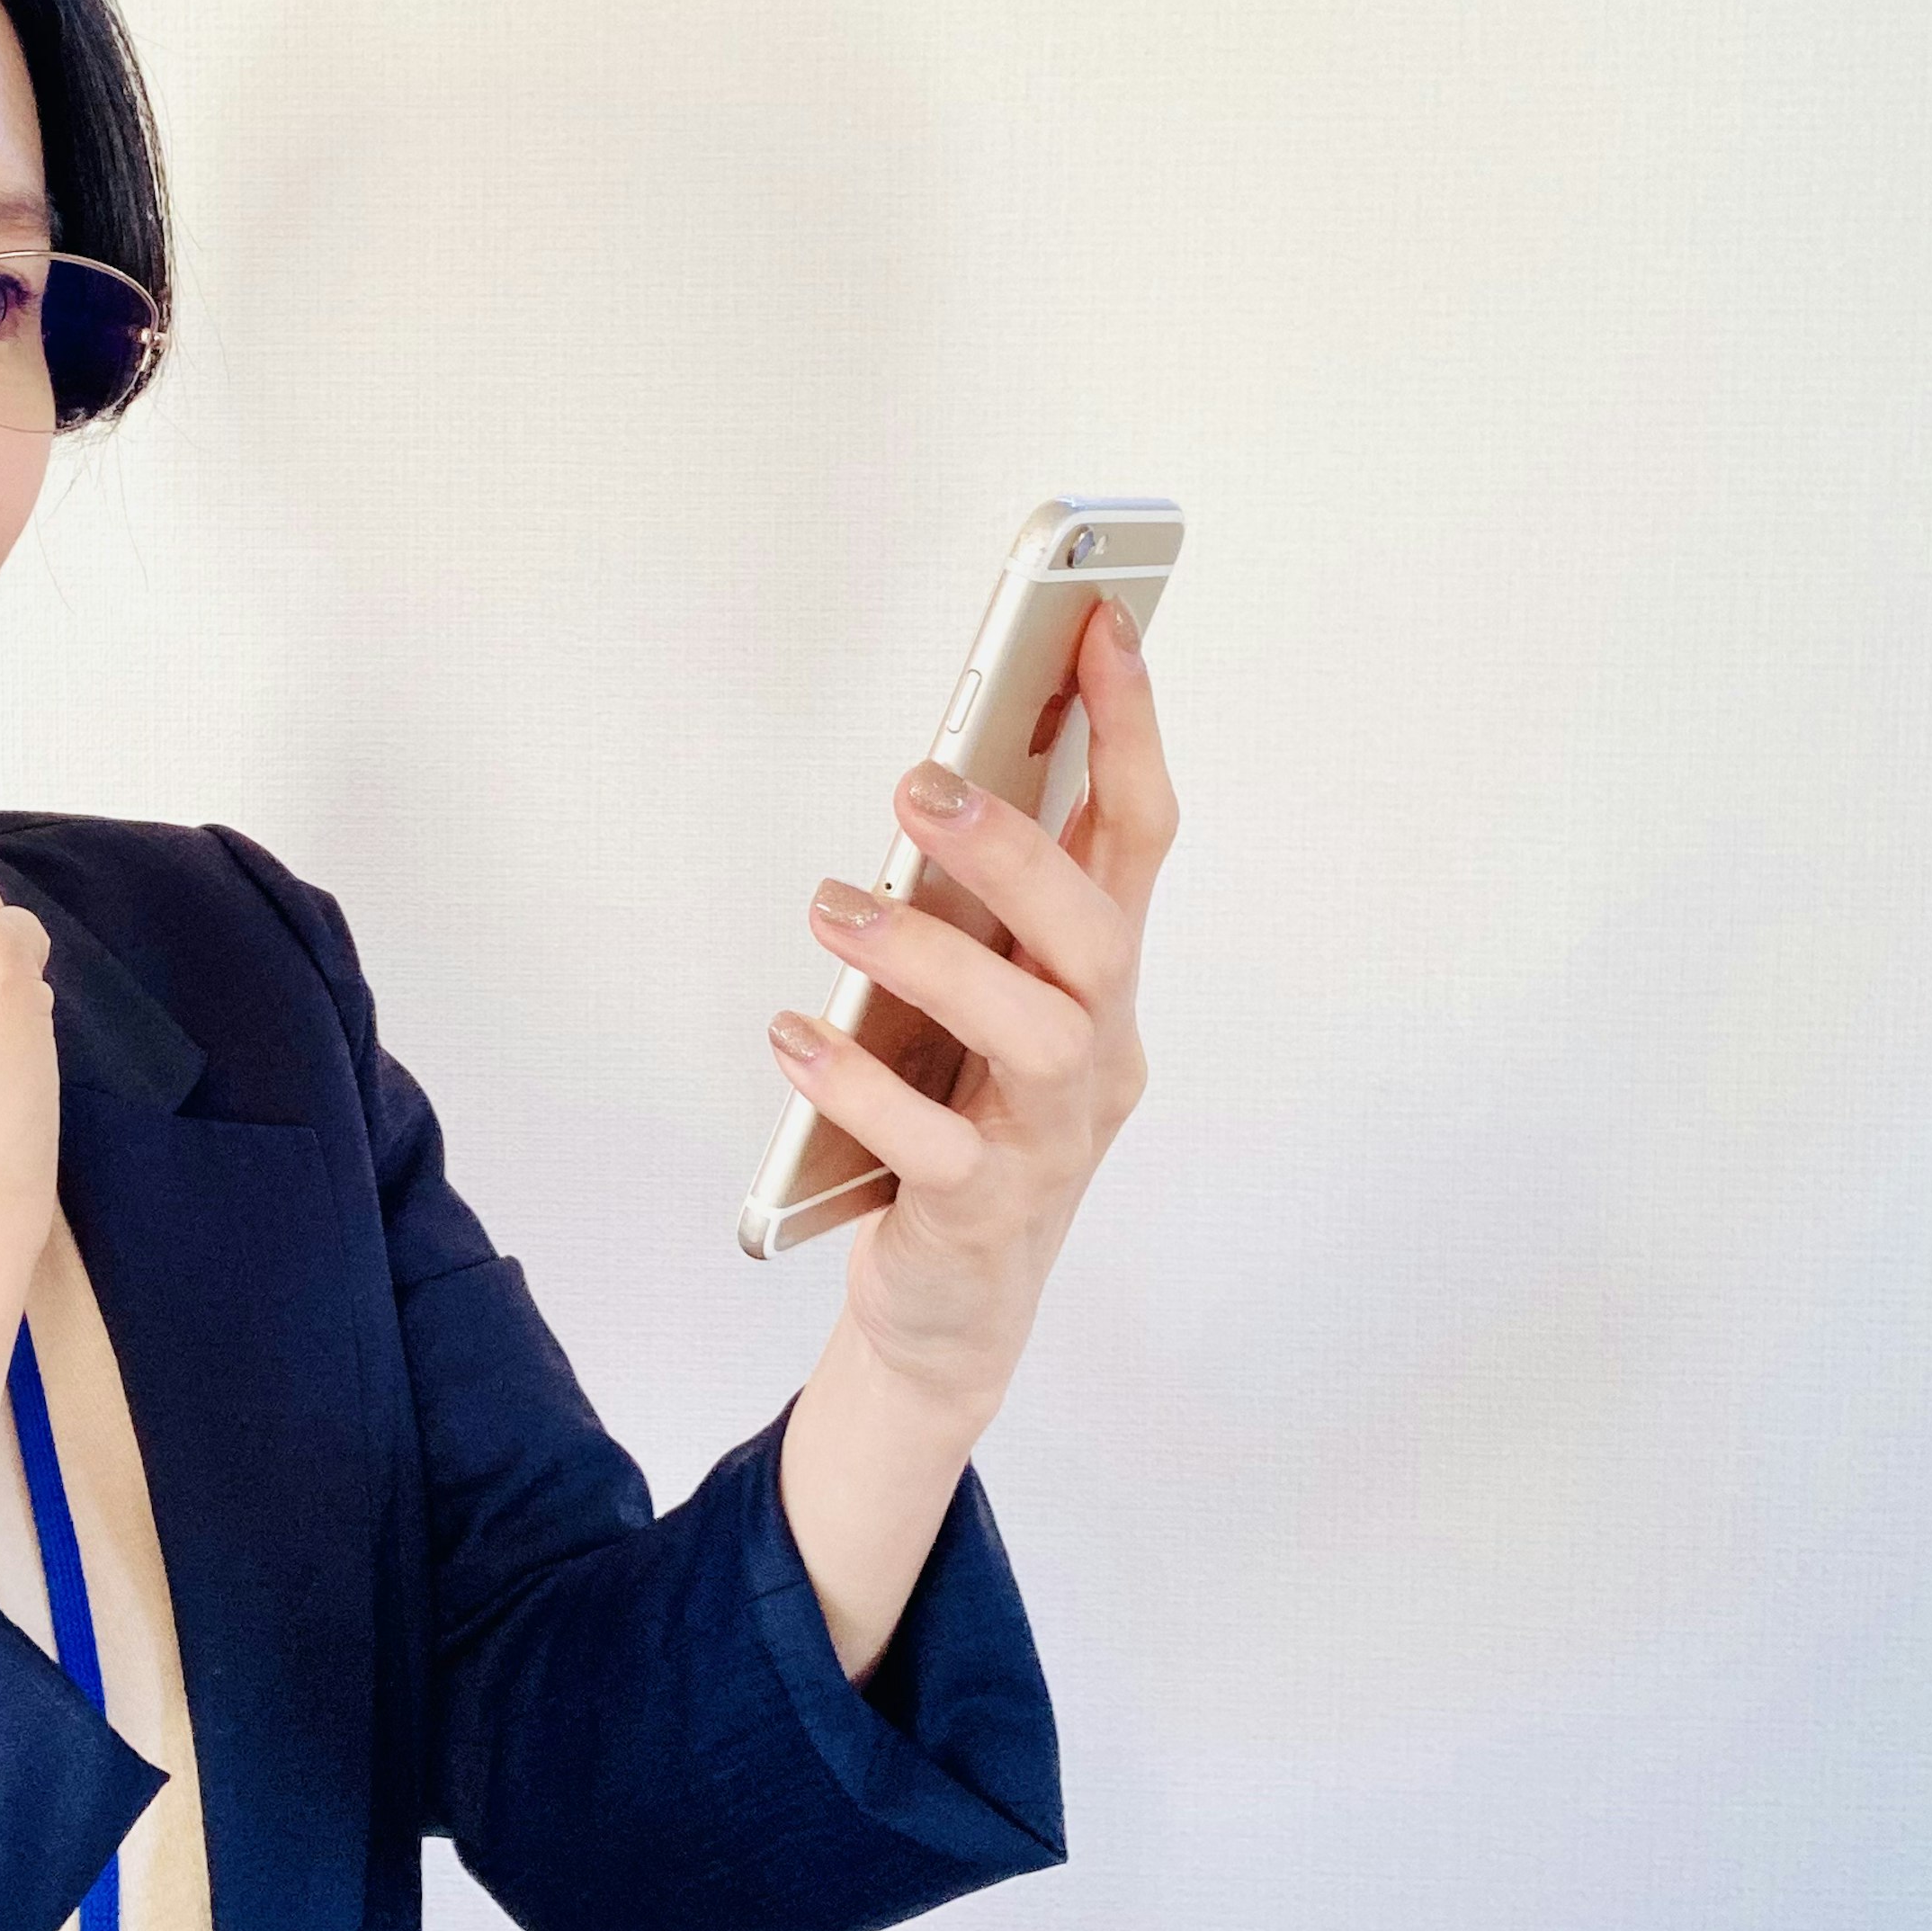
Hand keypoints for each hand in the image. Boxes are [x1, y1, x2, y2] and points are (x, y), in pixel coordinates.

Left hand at [775, 593, 1177, 1419]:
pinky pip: (931, 1142)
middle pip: (1096, 931)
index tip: (1099, 622)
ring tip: (832, 904)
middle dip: (1015, 845)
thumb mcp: (983, 1001)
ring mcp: (1051, 1137)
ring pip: (1031, 1030)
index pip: (1138, 835)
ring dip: (931, 953)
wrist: (956, 1308)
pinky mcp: (985, 1210)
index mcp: (1099, 981)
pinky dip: (859, 1081)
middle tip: (915, 782)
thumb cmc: (964, 1124)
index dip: (1129, 729)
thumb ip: (978, 906)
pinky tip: (793, 1036)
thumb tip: (940, 777)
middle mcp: (1097, 1051)